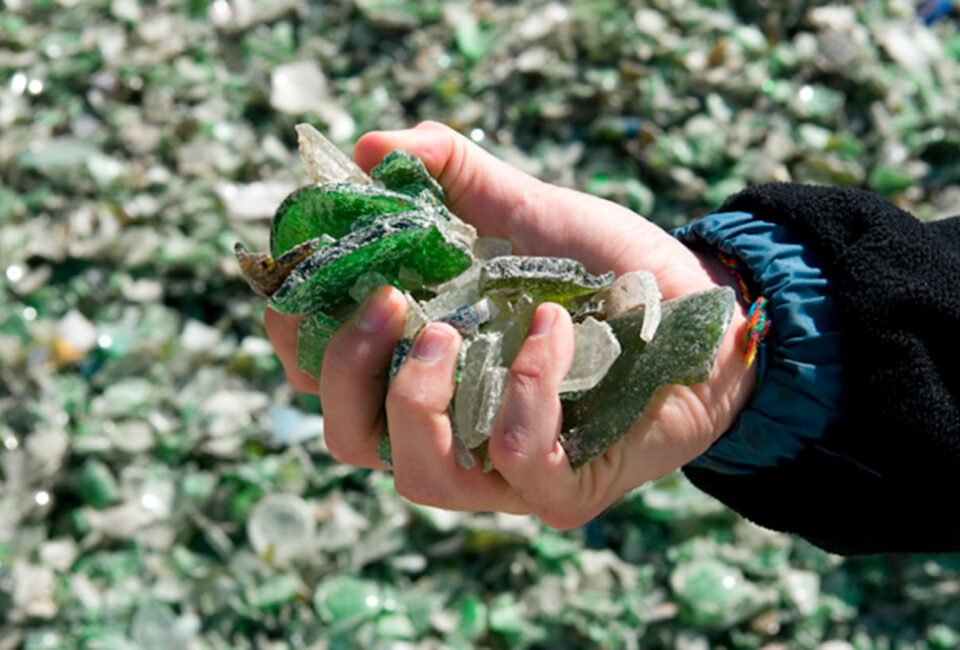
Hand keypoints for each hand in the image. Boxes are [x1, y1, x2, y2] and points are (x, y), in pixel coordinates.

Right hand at [265, 121, 755, 526]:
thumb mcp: (525, 211)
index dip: (297, 333)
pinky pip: (518, 460)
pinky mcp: (562, 490)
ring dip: (418, 397)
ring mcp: (501, 474)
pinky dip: (525, 389)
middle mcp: (447, 429)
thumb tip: (371, 148)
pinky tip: (552, 328)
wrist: (700, 307)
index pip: (321, 378)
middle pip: (346, 438)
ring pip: (417, 476)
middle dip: (344, 370)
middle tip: (383, 298)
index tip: (314, 270)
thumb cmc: (606, 268)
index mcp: (420, 369)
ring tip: (450, 329)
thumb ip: (452, 175)